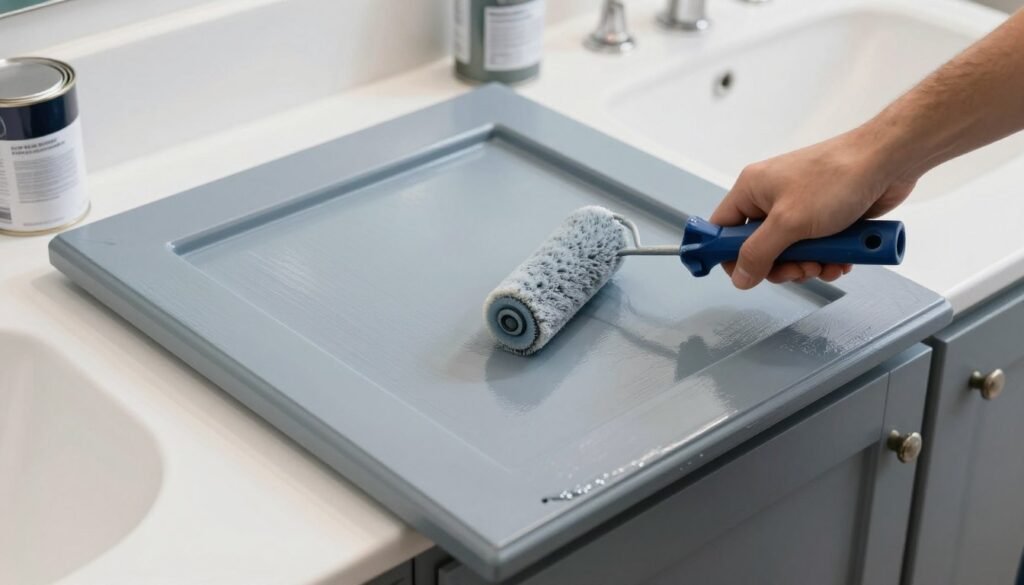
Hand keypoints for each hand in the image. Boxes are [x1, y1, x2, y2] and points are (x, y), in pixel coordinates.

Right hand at [710, 128, 916, 288]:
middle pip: (759, 249)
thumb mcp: (789, 223)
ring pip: (789, 253)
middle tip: (800, 268)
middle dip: (781, 266)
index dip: (728, 255)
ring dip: (809, 266)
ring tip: (826, 263)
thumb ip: (758, 253)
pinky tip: (842, 259)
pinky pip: (815, 249)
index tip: (745, 275)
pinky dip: (827, 259)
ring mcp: (799, 208)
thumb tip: (739, 277)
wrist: (888, 162)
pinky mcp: (824, 217)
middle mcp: (772, 198)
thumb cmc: (837, 178)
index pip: (723, 230)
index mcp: (752, 190)